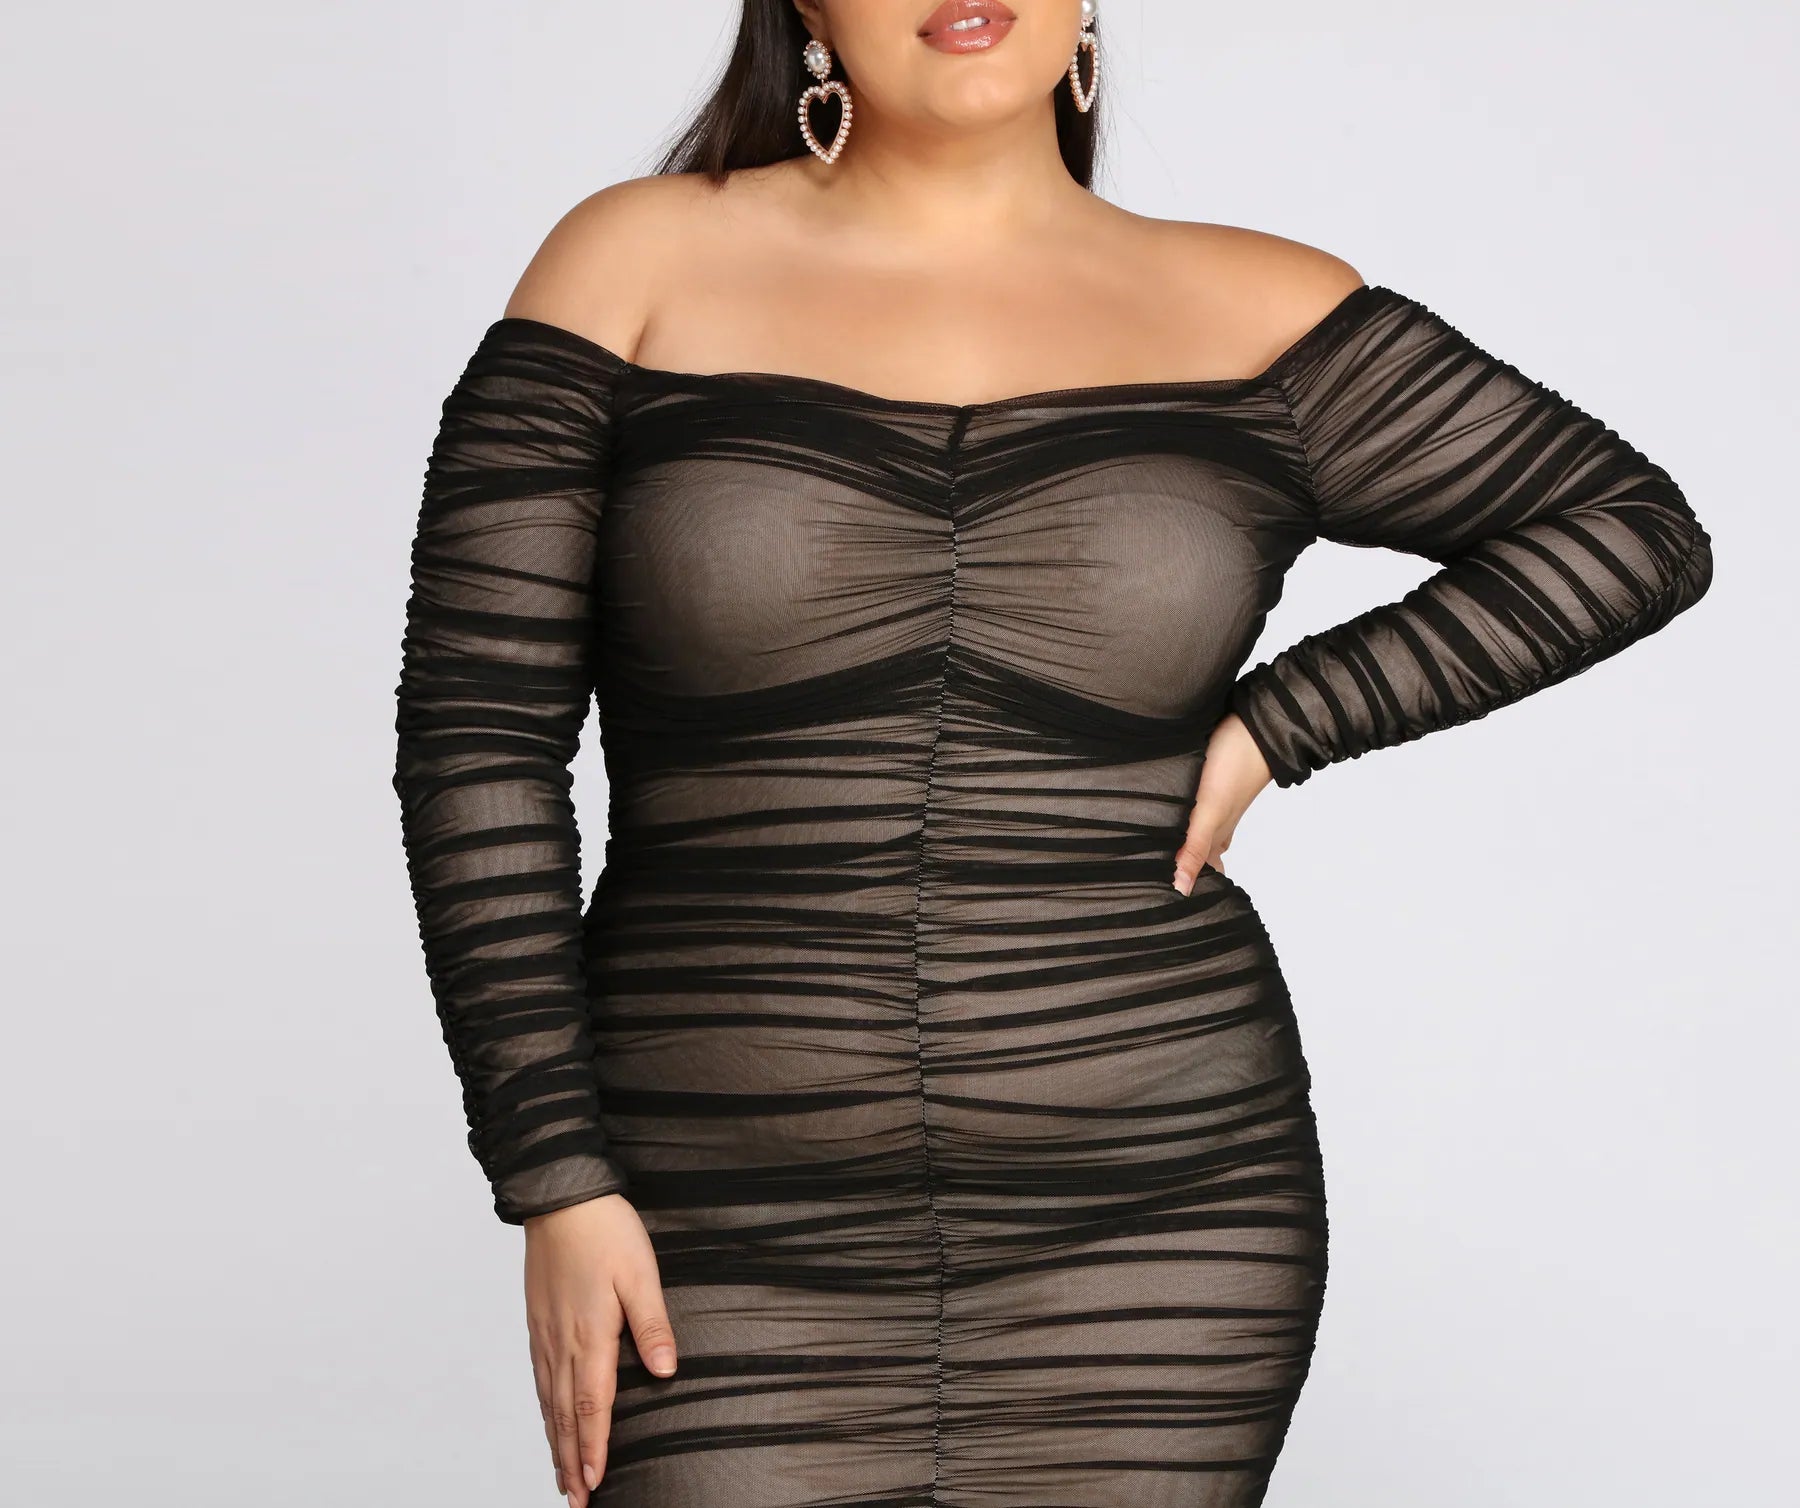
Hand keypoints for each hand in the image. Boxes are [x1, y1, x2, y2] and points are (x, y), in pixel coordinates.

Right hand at [523, 1193, 676, 1504]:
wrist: (560, 1198)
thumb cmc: (605, 1231)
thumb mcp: (641, 1273)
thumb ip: (653, 1325)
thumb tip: (666, 1371)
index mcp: (591, 1335)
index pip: (593, 1407)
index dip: (593, 1449)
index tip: (593, 1485)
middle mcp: (562, 1343)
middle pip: (566, 1416)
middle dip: (571, 1461)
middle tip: (575, 1501)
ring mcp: (546, 1334)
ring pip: (549, 1402)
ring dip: (555, 1442)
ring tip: (561, 1476)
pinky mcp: (538, 1323)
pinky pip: (539, 1379)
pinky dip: (544, 1411)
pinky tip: (548, 1420)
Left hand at [1173, 712, 1272, 894]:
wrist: (1257, 724)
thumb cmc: (1234, 765)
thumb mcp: (1209, 811)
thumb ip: (1194, 848)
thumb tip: (1181, 889)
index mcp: (1214, 835)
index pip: (1206, 874)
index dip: (1195, 890)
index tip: (1173, 908)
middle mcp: (1215, 823)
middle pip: (1202, 856)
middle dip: (1188, 873)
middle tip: (1160, 889)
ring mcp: (1214, 803)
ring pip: (1200, 834)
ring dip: (1186, 848)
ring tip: (1163, 862)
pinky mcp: (1209, 782)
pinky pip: (1197, 811)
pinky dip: (1186, 822)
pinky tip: (1174, 816)